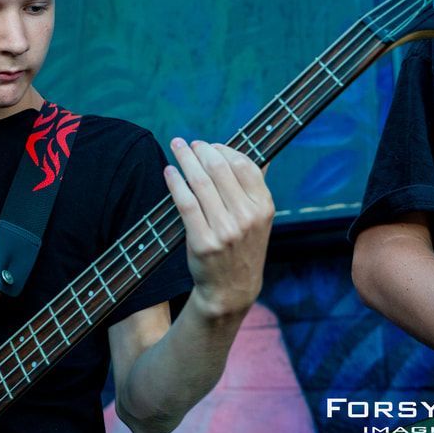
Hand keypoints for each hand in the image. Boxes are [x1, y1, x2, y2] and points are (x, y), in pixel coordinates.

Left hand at [164, 139, 274, 319]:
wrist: (231, 289)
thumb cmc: (242, 248)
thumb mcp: (260, 220)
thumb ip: (257, 189)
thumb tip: (262, 157)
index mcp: (264, 207)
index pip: (244, 165)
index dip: (224, 150)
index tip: (210, 145)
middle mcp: (247, 217)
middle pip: (219, 170)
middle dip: (201, 150)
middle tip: (189, 143)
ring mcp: (225, 230)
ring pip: (200, 183)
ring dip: (185, 159)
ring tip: (177, 147)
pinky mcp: (202, 241)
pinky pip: (185, 203)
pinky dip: (175, 183)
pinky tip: (169, 172)